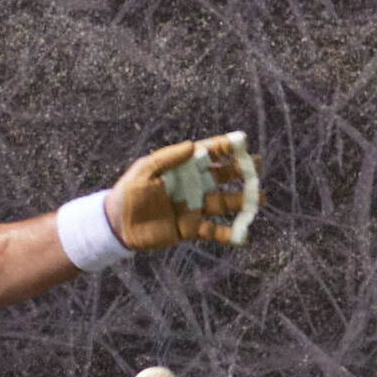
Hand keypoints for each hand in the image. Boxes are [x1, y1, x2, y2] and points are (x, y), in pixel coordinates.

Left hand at [109, 132, 259, 250]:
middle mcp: (192, 187)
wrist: (116, 225)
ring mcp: (193, 208)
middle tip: (258, 168)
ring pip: (223, 203)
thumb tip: (193, 146)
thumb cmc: (128, 192)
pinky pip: (213, 231)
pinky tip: (243, 233)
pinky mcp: (189, 229)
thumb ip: (168, 158)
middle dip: (242, 172)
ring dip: (242, 201)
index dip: (225, 148)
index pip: (208, 155)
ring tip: (261, 198)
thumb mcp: (145, 170)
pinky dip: (228, 233)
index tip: (243, 142)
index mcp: (182, 169)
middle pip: (222, 177)